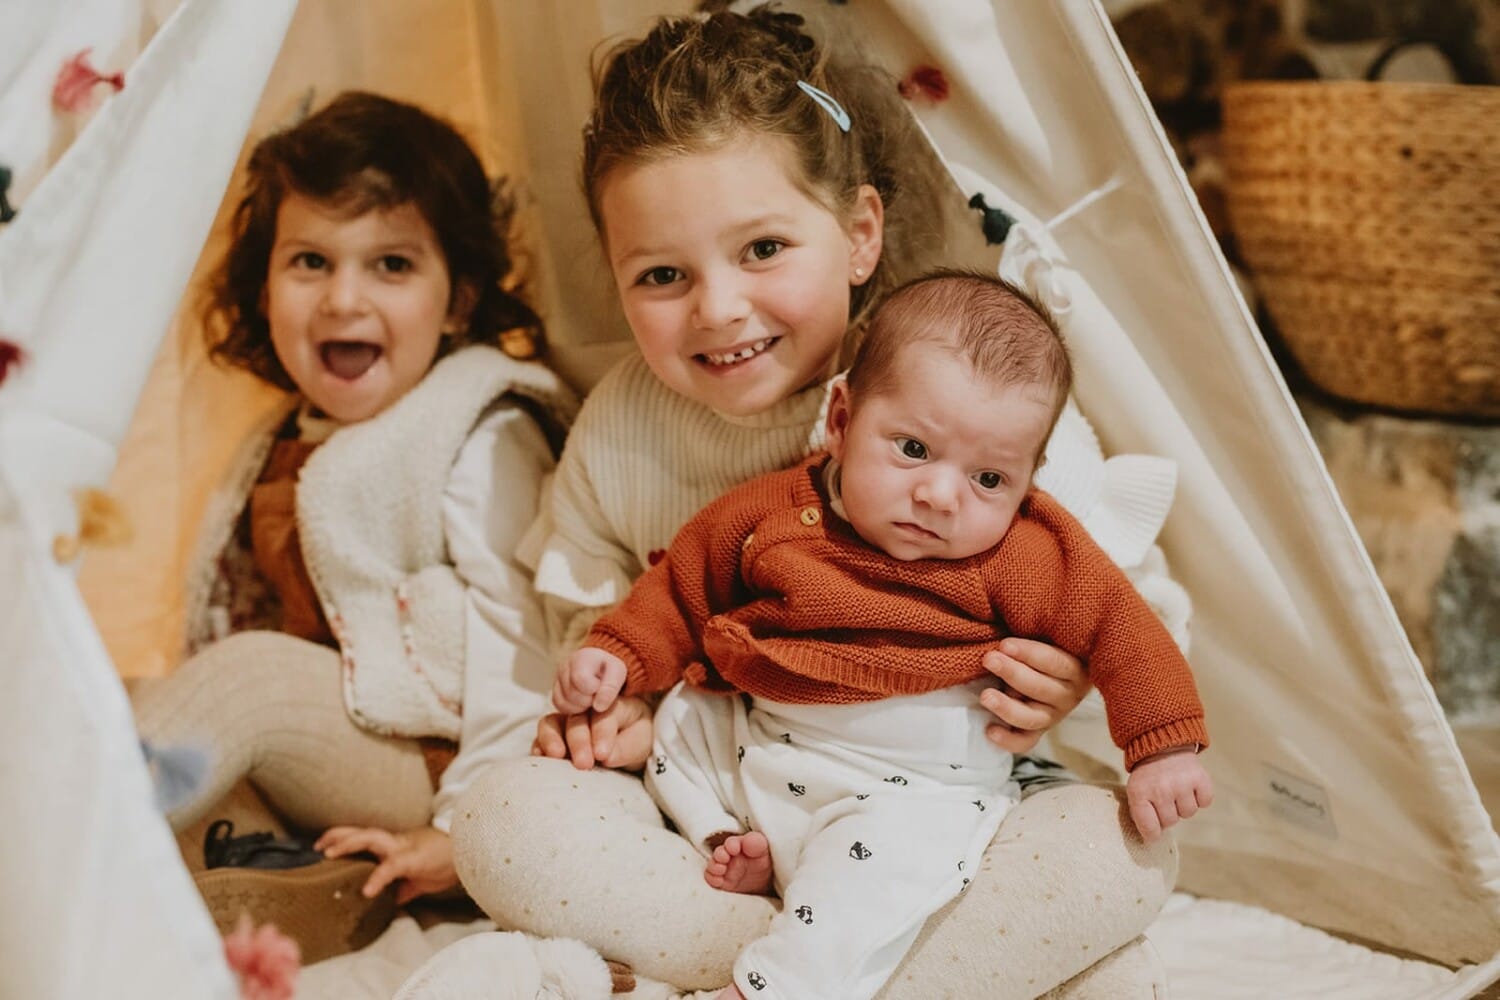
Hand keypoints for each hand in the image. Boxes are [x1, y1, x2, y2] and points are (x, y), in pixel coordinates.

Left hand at [314, 825, 456, 904]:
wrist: (471, 854)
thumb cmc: (447, 862)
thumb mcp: (421, 878)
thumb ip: (403, 887)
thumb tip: (391, 901)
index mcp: (396, 846)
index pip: (366, 837)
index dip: (344, 838)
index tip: (323, 846)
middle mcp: (396, 843)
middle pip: (363, 832)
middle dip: (339, 836)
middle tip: (318, 847)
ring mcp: (404, 849)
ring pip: (372, 838)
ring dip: (349, 843)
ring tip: (330, 853)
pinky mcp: (414, 860)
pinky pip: (392, 866)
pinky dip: (378, 877)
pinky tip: (368, 891)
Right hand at [532, 695, 654, 770]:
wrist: (629, 744)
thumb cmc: (636, 740)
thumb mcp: (641, 742)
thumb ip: (626, 747)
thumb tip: (605, 757)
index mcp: (612, 704)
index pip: (604, 715)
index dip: (602, 733)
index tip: (602, 754)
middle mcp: (585, 709)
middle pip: (576, 720)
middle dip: (578, 741)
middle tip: (584, 764)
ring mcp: (567, 721)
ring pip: (552, 723)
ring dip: (552, 739)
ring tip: (557, 756)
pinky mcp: (555, 736)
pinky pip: (541, 737)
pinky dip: (539, 746)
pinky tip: (540, 757)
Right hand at [553, 647, 627, 714]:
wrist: (600, 667)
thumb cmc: (609, 669)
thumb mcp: (617, 672)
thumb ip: (610, 687)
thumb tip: (598, 707)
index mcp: (580, 658)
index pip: (581, 680)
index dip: (594, 689)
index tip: (601, 685)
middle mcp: (564, 666)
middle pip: (572, 694)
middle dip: (588, 699)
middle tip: (597, 693)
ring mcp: (557, 679)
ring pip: (563, 702)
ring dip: (581, 705)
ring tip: (591, 696)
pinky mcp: (555, 691)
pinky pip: (559, 706)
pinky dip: (572, 708)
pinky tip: (583, 702)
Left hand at [979, 638, 1089, 752]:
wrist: (1051, 668)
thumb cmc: (1045, 643)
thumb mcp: (1046, 635)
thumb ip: (1033, 631)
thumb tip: (1006, 634)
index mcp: (1076, 669)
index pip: (1056, 663)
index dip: (1029, 654)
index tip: (1004, 644)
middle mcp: (1068, 695)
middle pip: (1041, 689)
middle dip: (1012, 673)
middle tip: (988, 659)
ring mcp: (1053, 716)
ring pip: (1033, 718)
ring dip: (1007, 707)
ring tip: (985, 696)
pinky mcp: (1038, 731)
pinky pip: (1026, 742)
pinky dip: (1008, 740)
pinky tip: (989, 730)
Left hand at [1126, 749, 1213, 842]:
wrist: (1163, 746)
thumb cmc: (1149, 775)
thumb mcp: (1135, 790)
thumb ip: (1141, 814)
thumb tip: (1152, 839)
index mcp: (1140, 793)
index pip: (1149, 828)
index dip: (1153, 833)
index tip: (1154, 832)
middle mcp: (1161, 789)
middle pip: (1171, 822)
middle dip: (1168, 814)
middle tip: (1165, 798)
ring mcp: (1181, 784)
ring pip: (1188, 813)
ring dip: (1184, 804)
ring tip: (1176, 789)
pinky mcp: (1200, 779)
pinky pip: (1204, 802)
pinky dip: (1200, 797)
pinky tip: (1190, 786)